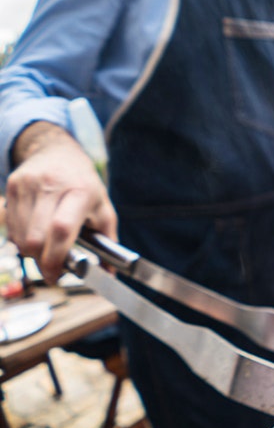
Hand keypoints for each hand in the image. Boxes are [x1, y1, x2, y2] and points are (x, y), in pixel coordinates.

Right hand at [5, 122, 115, 281]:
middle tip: (52, 268)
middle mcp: (53, 186)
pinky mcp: (13, 185)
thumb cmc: (84, 184)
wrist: (57, 151)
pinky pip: (10, 225)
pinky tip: (34, 233)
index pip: (61, 229)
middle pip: (36, 237)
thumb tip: (109, 274)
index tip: (57, 275)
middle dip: (42, 260)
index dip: (55, 257)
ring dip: (30, 251)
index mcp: (81, 192)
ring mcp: (29, 184)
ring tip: (45, 248)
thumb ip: (107, 241)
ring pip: (20, 235)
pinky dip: (20, 237)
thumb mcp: (103, 208)